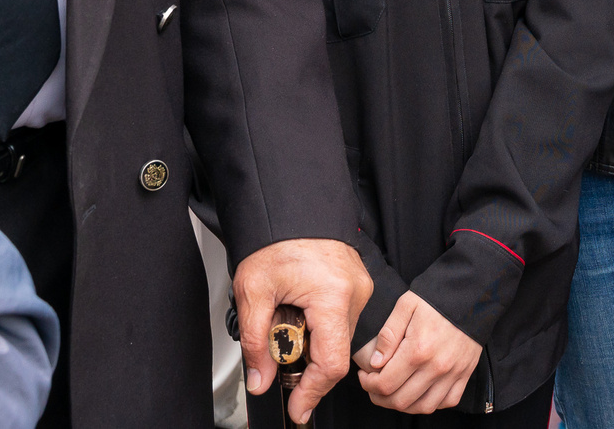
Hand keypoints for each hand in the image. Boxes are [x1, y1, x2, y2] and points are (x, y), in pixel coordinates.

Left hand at [235, 239, 370, 421]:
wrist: (289, 205)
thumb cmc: (275, 238)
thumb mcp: (254, 292)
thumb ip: (256, 342)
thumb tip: (261, 379)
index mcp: (333, 296)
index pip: (331, 363)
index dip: (312, 392)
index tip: (298, 408)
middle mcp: (355, 292)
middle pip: (335, 353)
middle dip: (306, 365)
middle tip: (278, 356)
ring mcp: (360, 287)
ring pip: (338, 338)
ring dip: (312, 344)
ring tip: (286, 320)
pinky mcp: (357, 284)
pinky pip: (341, 319)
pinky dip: (320, 327)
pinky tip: (300, 311)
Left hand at [356, 291, 481, 414]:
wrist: (470, 294)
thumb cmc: (435, 298)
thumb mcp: (405, 306)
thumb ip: (388, 335)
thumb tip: (375, 363)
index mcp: (418, 350)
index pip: (385, 384)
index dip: (368, 384)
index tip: (365, 375)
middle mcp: (436, 367)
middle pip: (401, 401)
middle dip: (380, 397)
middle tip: (374, 385)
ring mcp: (452, 373)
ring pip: (423, 407)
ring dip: (403, 404)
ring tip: (394, 391)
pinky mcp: (465, 374)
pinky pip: (447, 402)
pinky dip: (431, 403)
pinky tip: (420, 392)